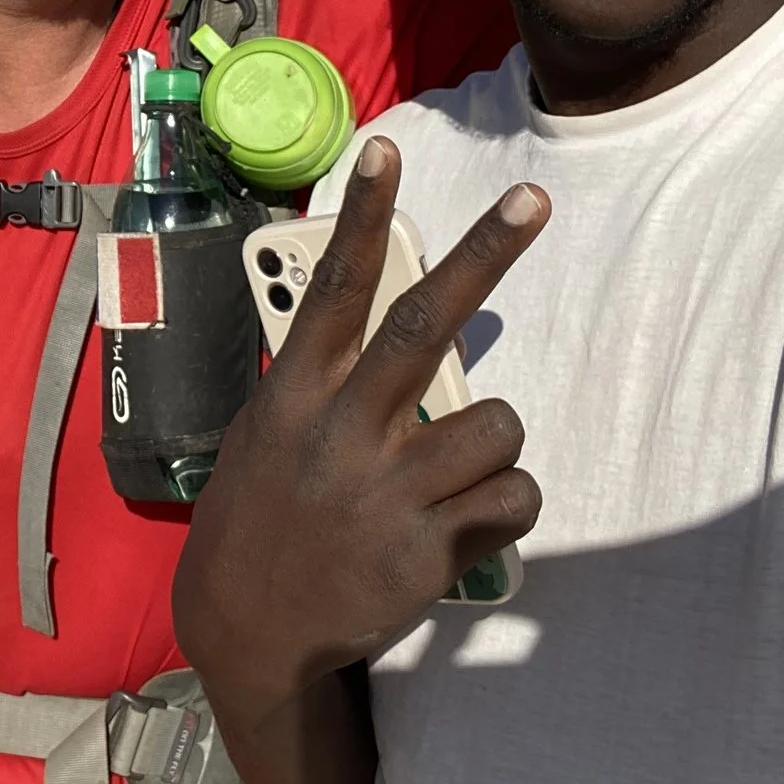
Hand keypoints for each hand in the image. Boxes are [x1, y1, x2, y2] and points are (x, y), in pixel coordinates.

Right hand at [172, 137, 543, 783]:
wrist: (251, 632)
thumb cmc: (262, 519)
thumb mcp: (265, 437)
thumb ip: (322, 387)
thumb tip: (375, 331)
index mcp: (296, 397)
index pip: (334, 290)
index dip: (364, 219)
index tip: (385, 151)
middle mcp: (342, 433)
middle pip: (426, 327)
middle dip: (484, 256)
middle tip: (532, 199)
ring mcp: (388, 492)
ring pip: (499, 426)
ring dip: (494, 443)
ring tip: (449, 477)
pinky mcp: (429, 550)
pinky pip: (514, 499)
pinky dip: (507, 505)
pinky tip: (465, 524)